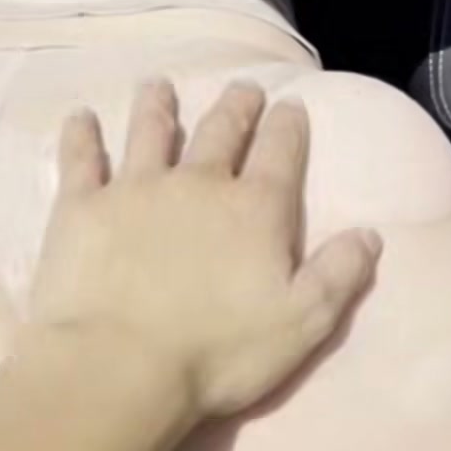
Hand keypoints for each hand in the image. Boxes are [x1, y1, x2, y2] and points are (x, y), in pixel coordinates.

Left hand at [0, 79, 381, 450]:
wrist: (118, 365)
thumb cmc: (217, 353)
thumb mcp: (302, 323)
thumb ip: (338, 275)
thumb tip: (370, 234)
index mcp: (255, 210)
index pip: (280, 153)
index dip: (288, 127)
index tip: (290, 105)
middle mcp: (198, 184)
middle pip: (220, 133)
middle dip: (235, 108)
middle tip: (242, 88)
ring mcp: (135, 189)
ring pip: (150, 132)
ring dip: (157, 107)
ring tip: (158, 86)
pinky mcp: (81, 207)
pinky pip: (81, 159)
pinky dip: (81, 135)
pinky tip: (80, 117)